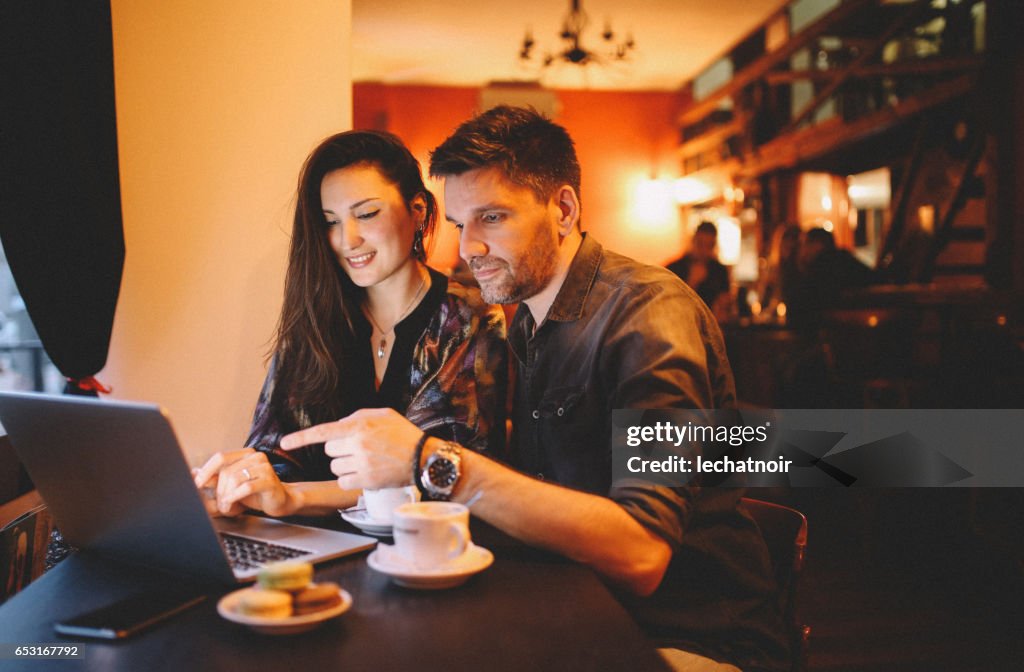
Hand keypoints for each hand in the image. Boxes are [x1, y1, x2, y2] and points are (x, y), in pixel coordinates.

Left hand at [192, 448, 297, 516]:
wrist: (280, 501)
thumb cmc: (256, 492)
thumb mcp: (232, 485)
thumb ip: (215, 479)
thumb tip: (193, 473)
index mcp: (246, 454)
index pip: (220, 457)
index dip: (207, 470)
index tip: (198, 484)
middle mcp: (256, 457)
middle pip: (226, 471)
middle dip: (219, 490)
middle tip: (220, 503)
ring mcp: (264, 468)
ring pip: (234, 479)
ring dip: (226, 497)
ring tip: (226, 507)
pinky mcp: (270, 481)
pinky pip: (245, 488)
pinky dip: (234, 498)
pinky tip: (232, 505)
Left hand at [281, 407, 421, 490]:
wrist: (423, 458)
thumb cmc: (403, 435)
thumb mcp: (383, 415)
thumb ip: (357, 417)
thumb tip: (339, 425)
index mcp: (359, 426)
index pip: (323, 432)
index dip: (300, 438)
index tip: (285, 443)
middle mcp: (358, 444)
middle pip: (329, 450)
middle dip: (340, 448)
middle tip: (359, 448)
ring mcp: (361, 464)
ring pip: (335, 466)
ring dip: (344, 464)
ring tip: (365, 460)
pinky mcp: (366, 481)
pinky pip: (343, 481)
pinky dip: (350, 478)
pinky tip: (365, 473)